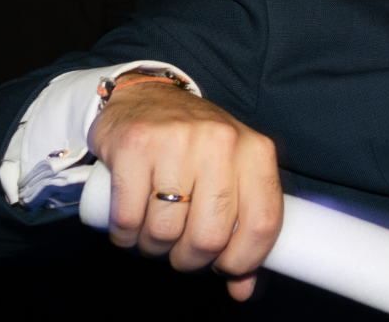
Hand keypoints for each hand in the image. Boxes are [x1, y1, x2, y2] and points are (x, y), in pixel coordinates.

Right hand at [90, 78, 282, 300]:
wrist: (146, 98)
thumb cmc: (195, 148)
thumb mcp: (232, 175)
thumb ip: (244, 229)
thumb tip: (246, 290)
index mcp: (255, 151)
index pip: (263, 224)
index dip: (243, 260)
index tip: (224, 266)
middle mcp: (220, 141)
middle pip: (209, 237)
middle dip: (190, 260)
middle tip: (180, 252)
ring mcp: (176, 140)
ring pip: (165, 232)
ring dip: (154, 248)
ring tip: (154, 233)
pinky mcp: (134, 145)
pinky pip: (128, 218)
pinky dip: (125, 235)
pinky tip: (130, 223)